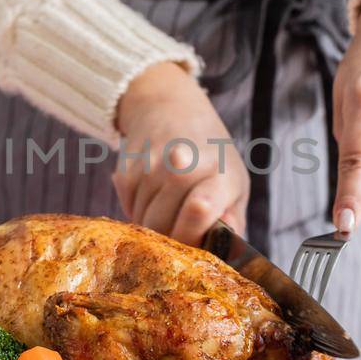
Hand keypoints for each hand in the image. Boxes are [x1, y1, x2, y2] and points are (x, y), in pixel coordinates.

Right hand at [114, 62, 248, 245]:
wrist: (171, 108)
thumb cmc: (211, 156)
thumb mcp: (234, 183)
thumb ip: (233, 222)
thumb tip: (225, 250)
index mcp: (220, 172)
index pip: (201, 208)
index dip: (194, 228)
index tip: (195, 234)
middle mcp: (184, 165)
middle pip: (164, 227)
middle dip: (171, 241)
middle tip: (181, 231)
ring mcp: (151, 167)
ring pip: (143, 223)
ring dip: (153, 227)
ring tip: (169, 208)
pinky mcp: (126, 170)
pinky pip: (127, 210)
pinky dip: (137, 211)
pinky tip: (152, 195)